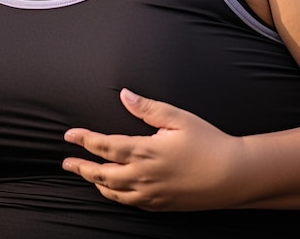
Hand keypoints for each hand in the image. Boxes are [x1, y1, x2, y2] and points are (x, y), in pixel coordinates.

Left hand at [62, 88, 244, 211]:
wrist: (234, 176)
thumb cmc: (208, 142)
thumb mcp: (177, 118)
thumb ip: (147, 108)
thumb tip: (124, 95)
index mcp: (145, 151)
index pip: (104, 146)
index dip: (84, 140)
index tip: (68, 136)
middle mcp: (143, 176)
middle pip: (102, 174)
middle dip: (81, 167)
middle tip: (65, 163)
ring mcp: (152, 194)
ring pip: (114, 192)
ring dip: (95, 183)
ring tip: (85, 175)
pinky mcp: (162, 205)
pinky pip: (130, 203)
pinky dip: (115, 196)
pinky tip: (113, 191)